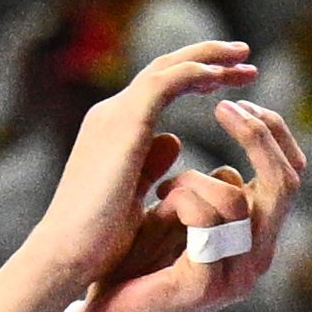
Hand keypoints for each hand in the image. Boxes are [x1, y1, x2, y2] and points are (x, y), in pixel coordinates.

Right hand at [24, 41, 259, 292]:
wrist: (65, 254)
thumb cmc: (95, 241)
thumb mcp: (131, 196)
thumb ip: (148, 165)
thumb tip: (173, 141)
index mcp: (111, 131)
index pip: (158, 89)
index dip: (196, 80)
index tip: (229, 83)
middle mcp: (110, 113)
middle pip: (164, 69)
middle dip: (207, 59)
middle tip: (245, 57)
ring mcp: (115, 114)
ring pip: (168, 67)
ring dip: (210, 59)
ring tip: (245, 58)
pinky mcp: (125, 122)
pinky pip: (167, 82)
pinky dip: (198, 74)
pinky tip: (223, 77)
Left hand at [74, 101, 308, 311]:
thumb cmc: (137, 265)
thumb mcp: (174, 212)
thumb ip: (201, 182)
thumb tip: (216, 127)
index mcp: (256, 237)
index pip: (292, 174)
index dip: (272, 132)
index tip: (235, 101)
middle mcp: (256, 257)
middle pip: (286, 181)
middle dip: (257, 135)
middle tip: (223, 107)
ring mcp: (235, 276)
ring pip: (240, 197)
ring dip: (195, 177)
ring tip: (163, 187)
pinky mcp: (205, 287)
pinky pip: (208, 223)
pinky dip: (182, 198)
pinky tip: (159, 202)